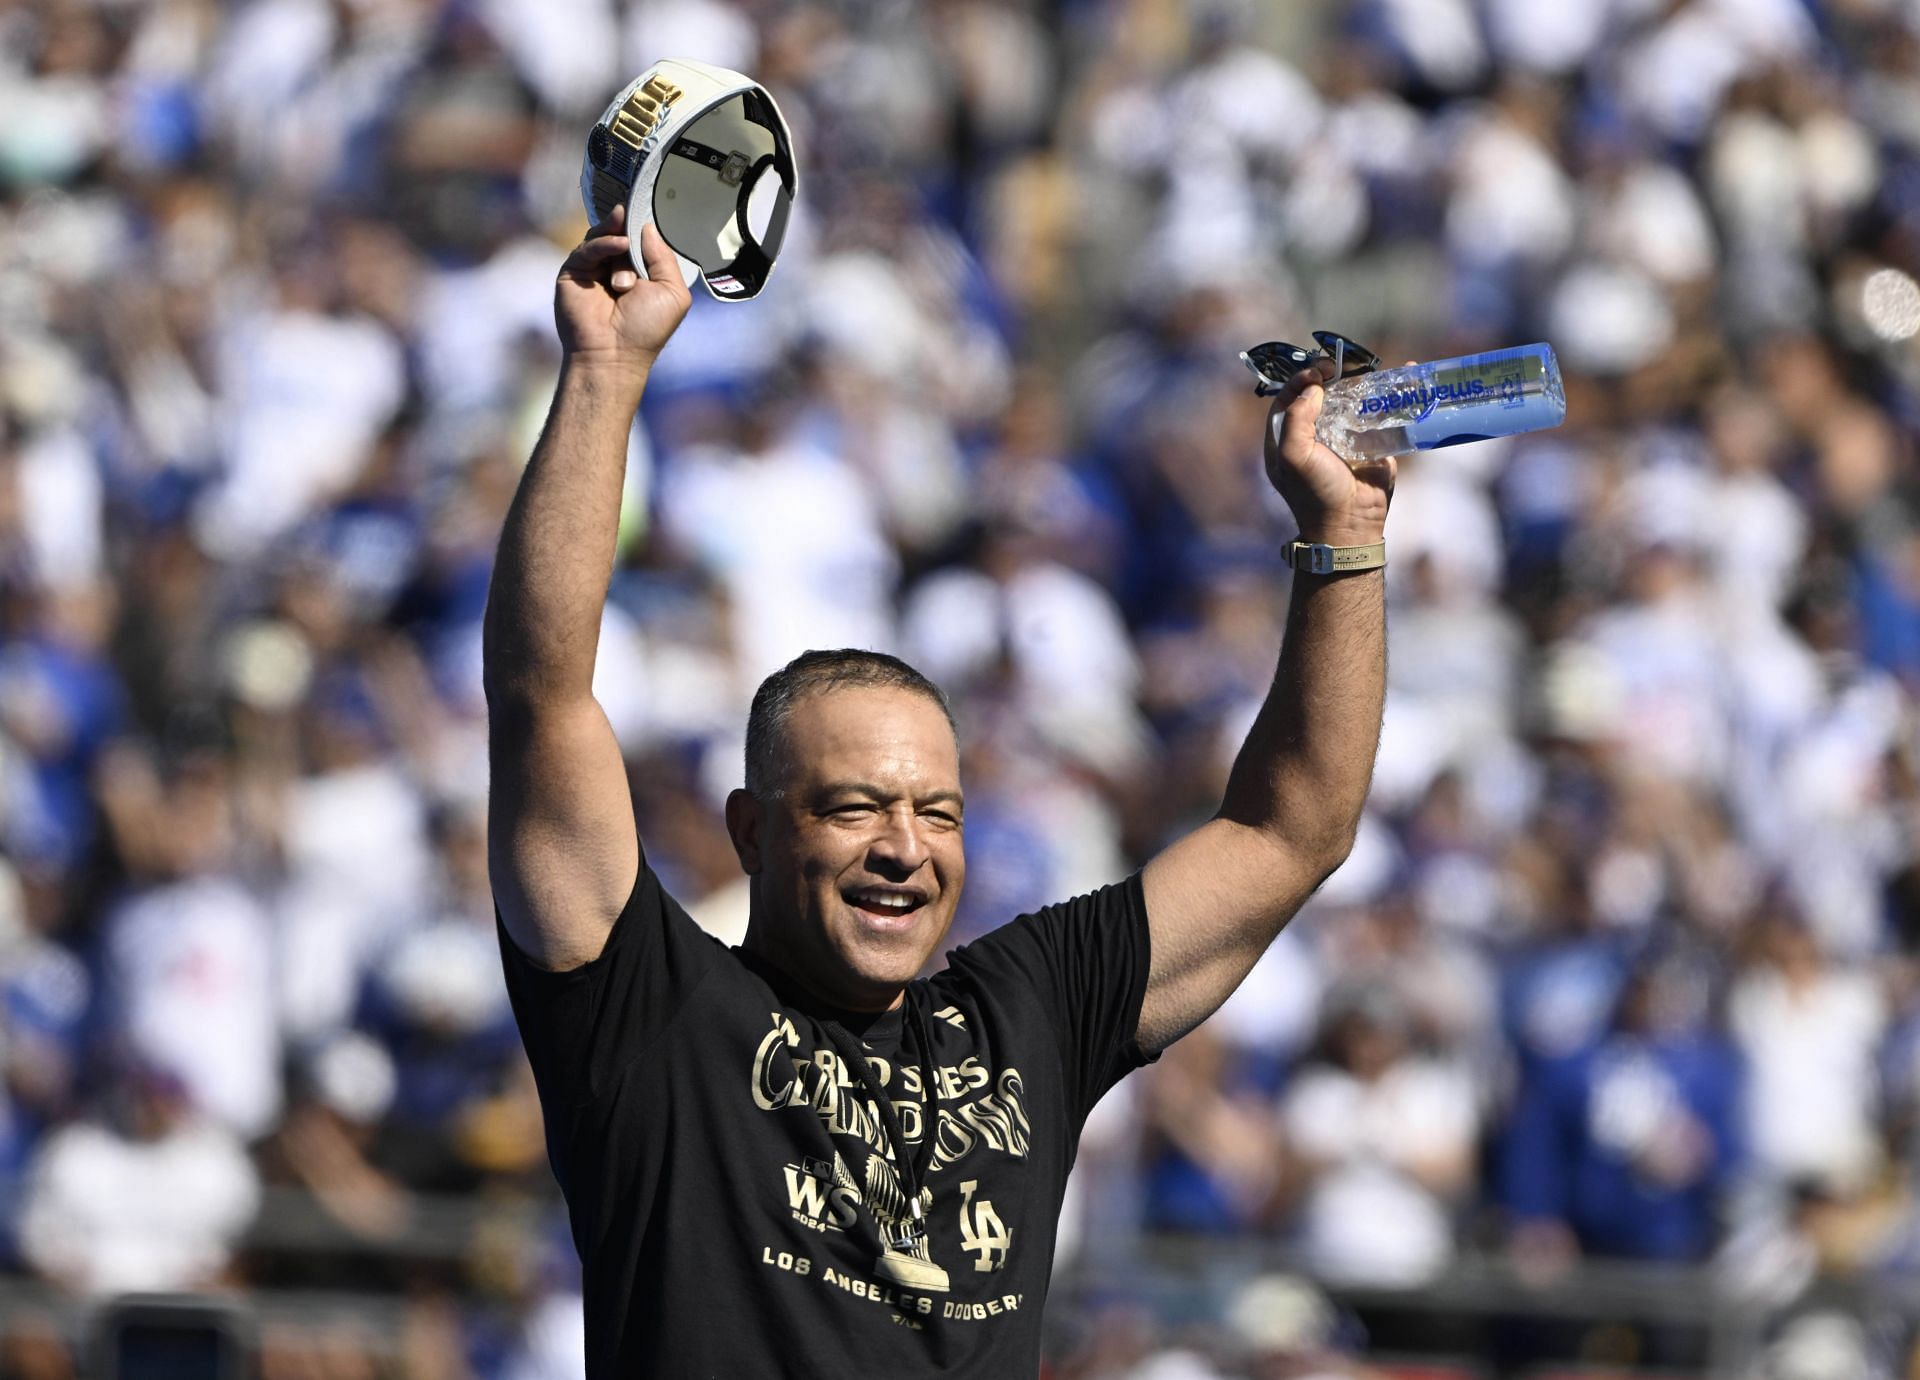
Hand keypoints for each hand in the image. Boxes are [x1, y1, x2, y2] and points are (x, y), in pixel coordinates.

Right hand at [555, 205, 691, 383]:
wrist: (614, 354)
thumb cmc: (646, 329)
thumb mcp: (672, 292)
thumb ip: (664, 258)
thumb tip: (648, 227)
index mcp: (642, 273)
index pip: (643, 240)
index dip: (645, 229)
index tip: (649, 213)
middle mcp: (617, 268)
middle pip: (623, 233)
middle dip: (632, 233)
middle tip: (636, 230)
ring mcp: (594, 268)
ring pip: (606, 237)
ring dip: (621, 242)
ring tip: (627, 247)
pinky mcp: (575, 271)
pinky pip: (589, 247)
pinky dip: (605, 242)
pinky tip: (620, 245)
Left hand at [1264, 358, 1395, 546]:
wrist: (1350, 523)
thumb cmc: (1315, 492)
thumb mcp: (1293, 456)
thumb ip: (1296, 419)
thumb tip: (1314, 389)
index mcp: (1286, 438)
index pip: (1289, 398)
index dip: (1301, 380)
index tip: (1319, 371)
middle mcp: (1314, 435)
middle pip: (1322, 395)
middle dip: (1333, 377)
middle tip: (1346, 367)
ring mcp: (1344, 438)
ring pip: (1351, 401)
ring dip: (1362, 382)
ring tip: (1371, 369)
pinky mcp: (1372, 443)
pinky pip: (1379, 415)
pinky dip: (1390, 397)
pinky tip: (1402, 378)